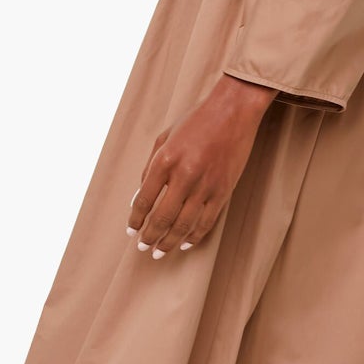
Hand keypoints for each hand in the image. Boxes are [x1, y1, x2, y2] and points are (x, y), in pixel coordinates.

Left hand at [127, 73, 277, 258]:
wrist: (233, 111)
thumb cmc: (196, 120)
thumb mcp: (164, 137)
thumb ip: (150, 167)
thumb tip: (140, 197)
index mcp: (165, 160)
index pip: (144, 200)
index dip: (135, 219)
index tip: (131, 230)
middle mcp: (184, 176)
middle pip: (162, 218)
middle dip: (149, 237)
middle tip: (142, 248)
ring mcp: (206, 185)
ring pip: (183, 225)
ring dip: (169, 242)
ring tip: (159, 252)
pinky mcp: (223, 190)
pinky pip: (207, 221)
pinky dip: (195, 236)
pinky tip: (186, 243)